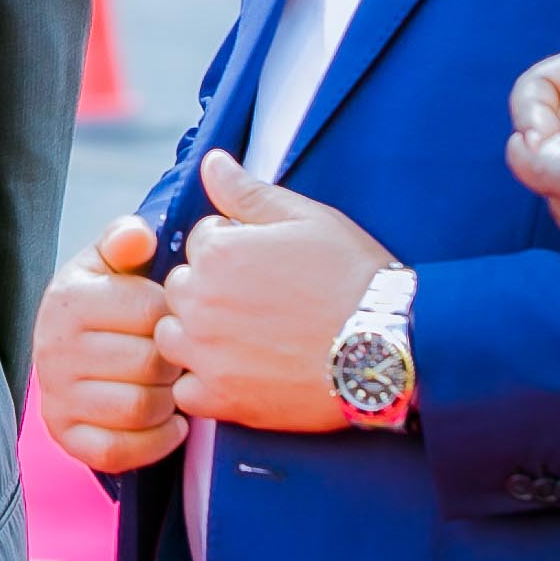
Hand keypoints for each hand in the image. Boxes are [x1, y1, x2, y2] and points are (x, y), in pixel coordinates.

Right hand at [35, 215, 180, 471]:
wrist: (69, 352)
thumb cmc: (105, 303)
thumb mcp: (110, 264)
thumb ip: (125, 241)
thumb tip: (137, 237)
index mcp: (68, 299)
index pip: (152, 310)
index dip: (178, 317)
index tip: (176, 319)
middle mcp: (53, 347)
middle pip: (149, 364)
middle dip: (175, 363)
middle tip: (179, 359)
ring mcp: (55, 396)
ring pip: (139, 408)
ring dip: (168, 402)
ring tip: (172, 387)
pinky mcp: (65, 436)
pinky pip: (118, 451)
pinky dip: (155, 442)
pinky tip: (170, 422)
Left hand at [154, 151, 397, 432]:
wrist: (386, 346)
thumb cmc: (352, 276)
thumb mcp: (306, 218)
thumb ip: (248, 192)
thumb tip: (211, 162)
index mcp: (217, 251)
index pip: (200, 241)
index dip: (233, 249)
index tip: (267, 267)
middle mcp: (200, 302)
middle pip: (181, 289)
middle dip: (210, 291)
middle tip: (261, 304)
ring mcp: (207, 353)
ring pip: (173, 338)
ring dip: (198, 336)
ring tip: (248, 338)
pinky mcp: (222, 398)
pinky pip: (187, 391)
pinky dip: (206, 385)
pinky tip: (241, 374)